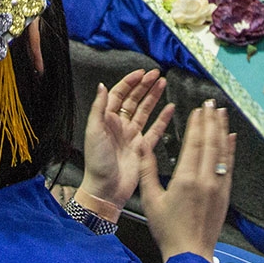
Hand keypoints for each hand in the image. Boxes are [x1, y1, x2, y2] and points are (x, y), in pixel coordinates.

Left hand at [77, 69, 173, 220]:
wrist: (106, 189)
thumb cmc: (96, 163)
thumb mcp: (94, 131)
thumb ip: (99, 107)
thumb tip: (102, 86)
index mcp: (107, 120)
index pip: (119, 94)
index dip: (129, 82)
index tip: (140, 73)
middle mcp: (120, 126)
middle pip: (134, 100)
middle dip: (144, 86)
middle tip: (156, 74)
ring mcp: (132, 136)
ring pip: (145, 111)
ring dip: (154, 97)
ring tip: (163, 83)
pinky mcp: (143, 148)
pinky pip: (155, 129)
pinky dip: (163, 118)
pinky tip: (169, 108)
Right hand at [141, 100, 234, 262]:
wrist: (189, 252)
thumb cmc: (169, 230)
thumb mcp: (151, 200)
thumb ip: (147, 171)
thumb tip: (142, 147)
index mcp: (185, 179)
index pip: (194, 143)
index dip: (197, 124)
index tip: (198, 109)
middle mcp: (205, 180)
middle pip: (210, 143)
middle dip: (211, 120)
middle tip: (211, 103)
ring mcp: (218, 187)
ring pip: (222, 152)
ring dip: (222, 130)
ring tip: (222, 113)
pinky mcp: (225, 194)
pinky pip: (230, 167)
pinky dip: (230, 150)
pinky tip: (231, 138)